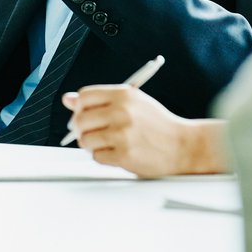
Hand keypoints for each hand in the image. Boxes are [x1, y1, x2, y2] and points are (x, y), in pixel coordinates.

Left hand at [62, 85, 228, 177]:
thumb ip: (100, 100)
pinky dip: (102, 157)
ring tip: (107, 144)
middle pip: (80, 119)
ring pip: (85, 140)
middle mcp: (122, 112)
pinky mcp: (124, 155)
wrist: (183, 145)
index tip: (84, 114)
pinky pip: (96, 157)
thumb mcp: (133, 103)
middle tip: (91, 133)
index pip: (84, 96)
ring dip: (91, 145)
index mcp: (124, 95)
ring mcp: (122, 134)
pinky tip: (116, 153)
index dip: (79, 107)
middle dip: (80, 129)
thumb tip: (67, 99)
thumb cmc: (157, 124)